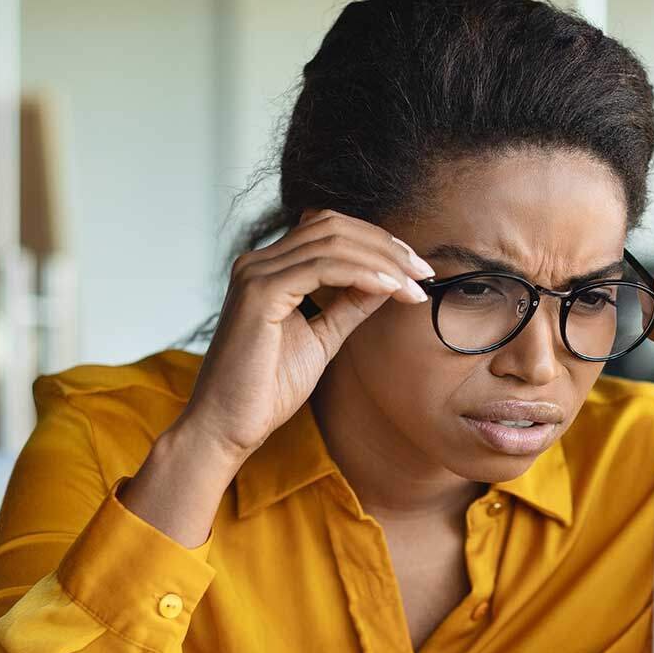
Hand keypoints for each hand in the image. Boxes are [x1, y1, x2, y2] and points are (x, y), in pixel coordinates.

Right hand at [178, 207, 434, 462]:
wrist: (229, 425)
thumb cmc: (267, 389)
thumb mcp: (322, 339)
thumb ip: (349, 306)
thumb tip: (387, 282)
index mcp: (269, 269)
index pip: (329, 232)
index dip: (377, 243)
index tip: (416, 270)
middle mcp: (258, 262)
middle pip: (333, 227)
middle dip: (386, 246)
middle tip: (424, 271)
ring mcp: (255, 273)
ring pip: (332, 243)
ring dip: (383, 261)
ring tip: (415, 284)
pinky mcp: (259, 293)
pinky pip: (323, 268)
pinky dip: (363, 274)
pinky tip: (391, 288)